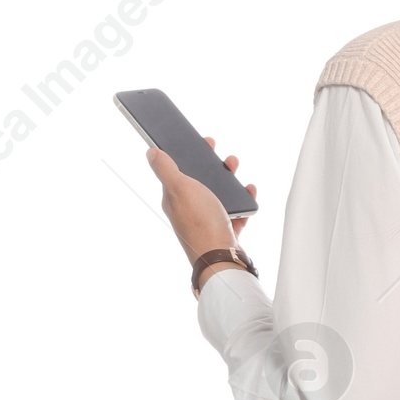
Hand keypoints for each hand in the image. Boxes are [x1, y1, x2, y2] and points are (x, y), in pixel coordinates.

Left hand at [148, 135, 257, 277]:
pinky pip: (236, 210)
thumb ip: (165, 168)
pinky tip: (248, 193)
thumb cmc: (200, 223)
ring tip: (235, 169)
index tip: (198, 140)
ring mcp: (208, 219)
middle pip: (200, 180)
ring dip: (229, 179)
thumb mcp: (179, 188)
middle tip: (220, 154)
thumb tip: (150, 152)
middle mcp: (190, 208)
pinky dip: (243, 199)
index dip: (186, 153)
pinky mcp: (225, 229)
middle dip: (211, 164)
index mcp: (175, 197)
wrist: (221, 258)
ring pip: (219, 193)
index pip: (177, 170)